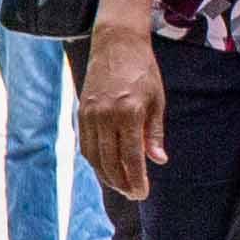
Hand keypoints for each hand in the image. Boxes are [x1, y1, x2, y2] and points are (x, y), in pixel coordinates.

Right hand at [76, 25, 166, 199]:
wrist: (116, 44)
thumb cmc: (143, 71)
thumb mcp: (157, 100)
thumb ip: (154, 133)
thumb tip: (158, 161)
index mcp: (128, 113)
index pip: (131, 157)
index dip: (136, 179)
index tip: (143, 194)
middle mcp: (105, 116)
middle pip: (110, 161)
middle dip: (122, 183)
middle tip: (133, 194)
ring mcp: (89, 115)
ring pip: (95, 157)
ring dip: (107, 175)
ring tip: (121, 186)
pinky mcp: (81, 113)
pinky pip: (85, 145)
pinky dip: (95, 161)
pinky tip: (106, 168)